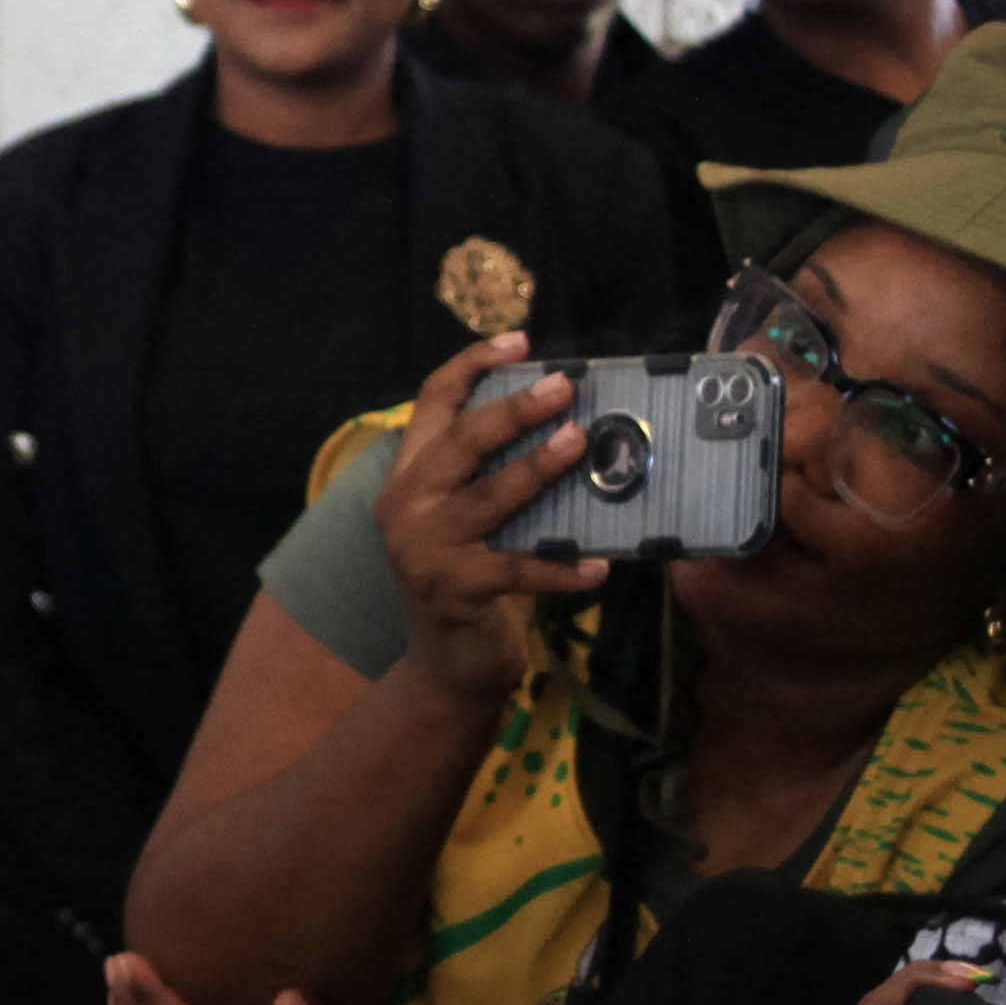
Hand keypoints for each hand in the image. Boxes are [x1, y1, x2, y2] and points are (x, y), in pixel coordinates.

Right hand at [377, 336, 611, 704]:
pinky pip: (516, 571)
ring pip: (486, 498)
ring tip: (578, 445)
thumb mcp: (471, 519)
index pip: (432, 403)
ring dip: (535, 469)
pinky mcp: (453, 591)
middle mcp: (405, 505)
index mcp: (409, 477)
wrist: (449, 664)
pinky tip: (600, 568)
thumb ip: (494, 477)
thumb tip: (576, 426)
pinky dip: (560, 568)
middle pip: (457, 443)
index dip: (473, 365)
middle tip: (564, 387)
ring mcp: (424, 549)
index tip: (521, 340)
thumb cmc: (474, 578)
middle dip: (512, 410)